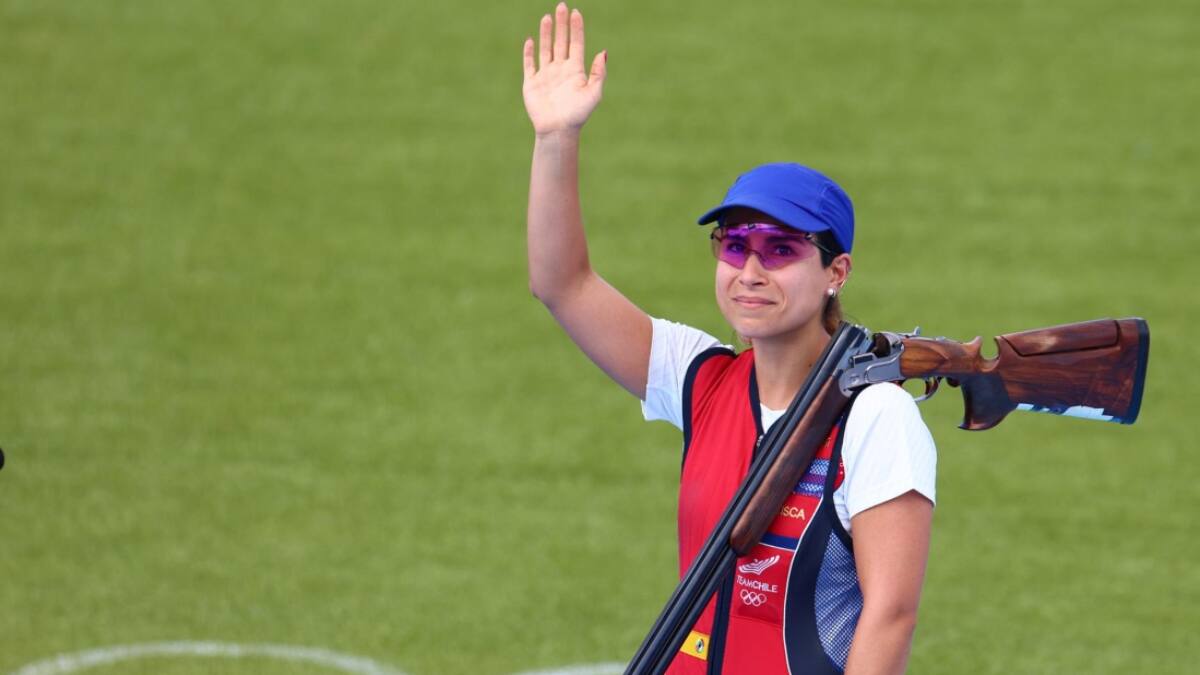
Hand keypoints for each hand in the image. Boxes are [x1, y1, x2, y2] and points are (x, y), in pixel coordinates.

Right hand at [522, 3, 606, 135]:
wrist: (558, 131)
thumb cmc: (578, 115)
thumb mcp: (594, 93)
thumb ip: (598, 73)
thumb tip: (603, 52)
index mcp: (576, 71)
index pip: (576, 44)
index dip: (576, 28)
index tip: (576, 12)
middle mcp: (561, 70)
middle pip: (561, 42)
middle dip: (561, 24)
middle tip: (561, 6)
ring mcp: (546, 76)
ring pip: (546, 49)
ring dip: (546, 33)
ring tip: (547, 17)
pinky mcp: (532, 83)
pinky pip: (530, 64)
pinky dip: (529, 52)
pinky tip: (531, 40)